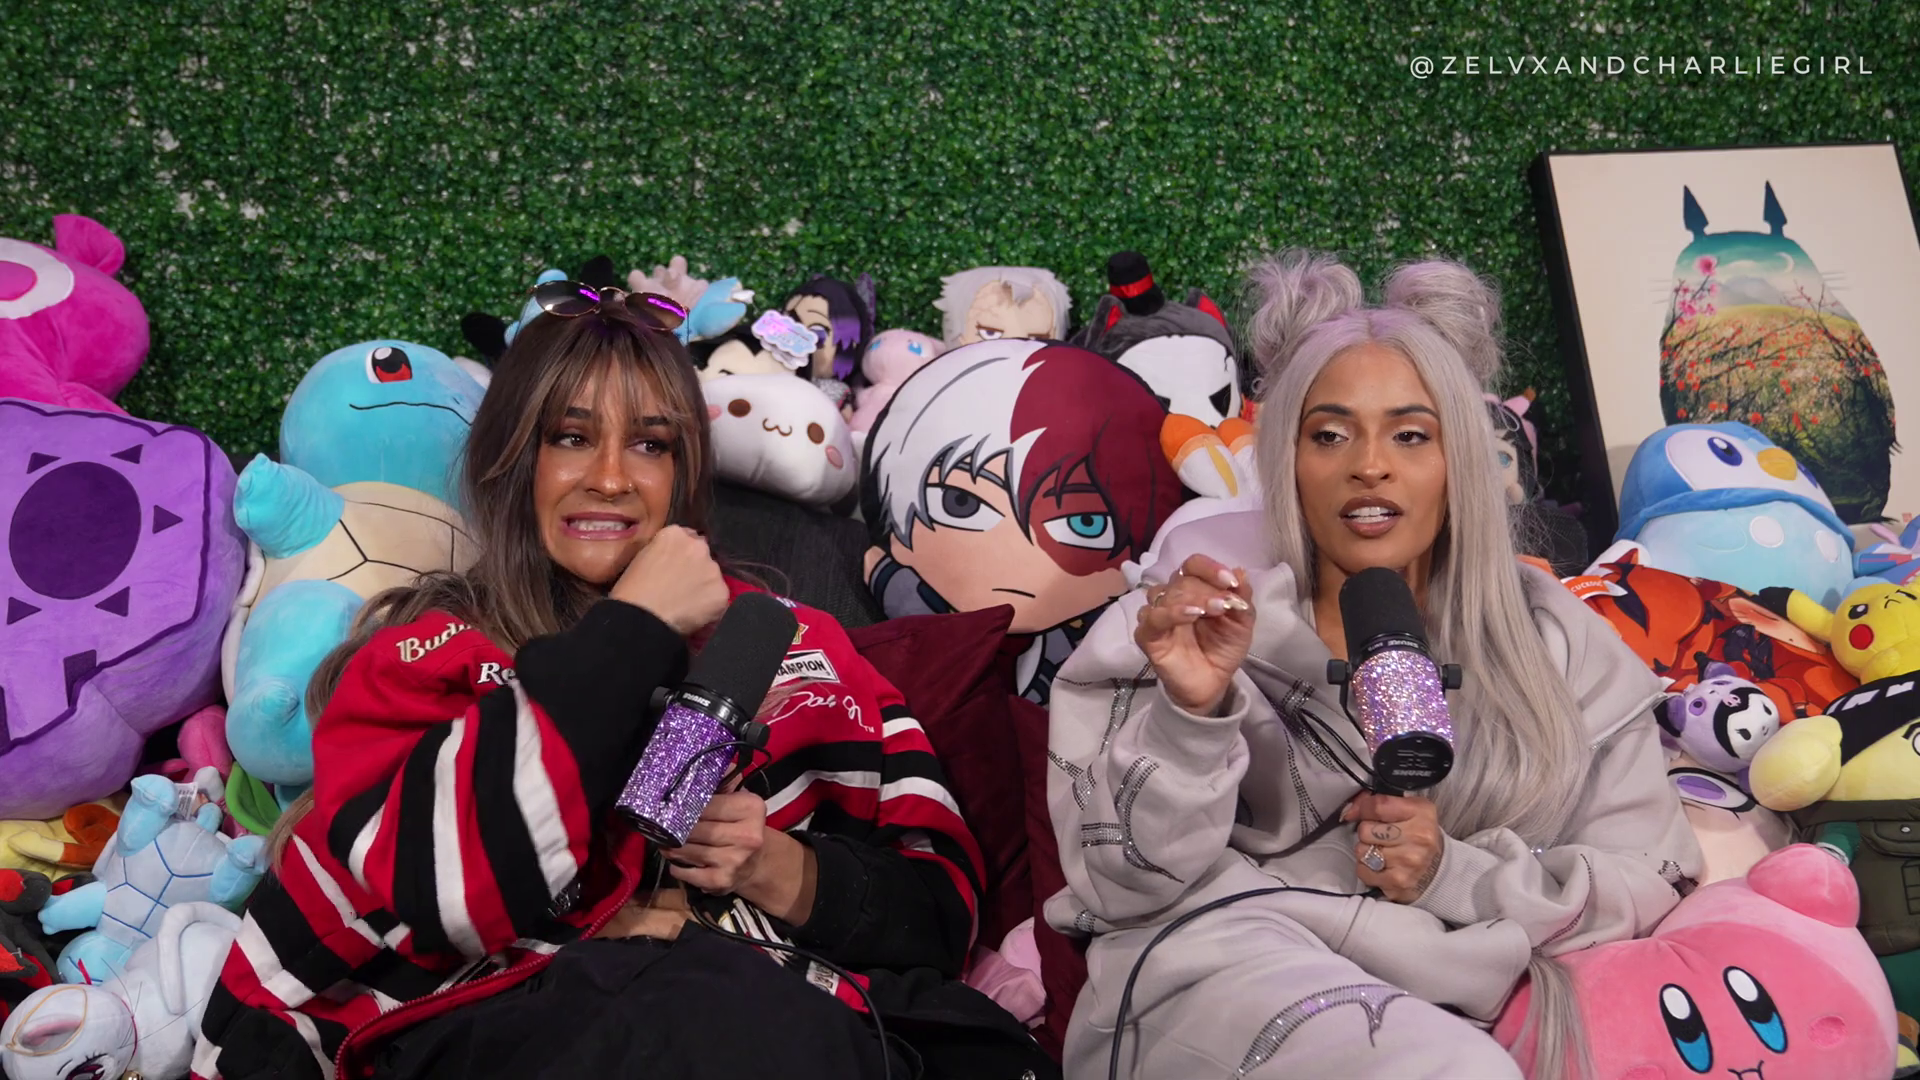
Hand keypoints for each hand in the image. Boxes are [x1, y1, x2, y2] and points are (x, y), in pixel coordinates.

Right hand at [609, 525, 729, 634]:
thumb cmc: (631, 592)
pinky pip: (718, 597)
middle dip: (694, 567)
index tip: (674, 568)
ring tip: (686, 603)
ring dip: (703, 586)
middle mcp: (698, 546)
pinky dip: (710, 605)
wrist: (641, 619)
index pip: (685, 538)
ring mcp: (713, 569)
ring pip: (712, 576)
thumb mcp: (641, 558)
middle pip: (702, 555)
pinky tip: (694, 614)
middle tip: (680, 586)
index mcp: (675, 534)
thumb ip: (661, 551)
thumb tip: (671, 558)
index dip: (680, 556)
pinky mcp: (722, 592)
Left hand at [662, 788, 816, 922]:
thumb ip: (722, 782)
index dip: (686, 805)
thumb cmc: (742, 826)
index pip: (708, 804)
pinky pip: (688, 873)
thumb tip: (702, 760)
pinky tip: (676, 861)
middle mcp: (747, 836)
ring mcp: (735, 860)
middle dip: (675, 829)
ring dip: (671, 847)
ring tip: (664, 842)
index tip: (669, 806)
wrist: (758, 862)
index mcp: (751, 809)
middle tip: (660, 825)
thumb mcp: (739, 800)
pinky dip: (677, 867)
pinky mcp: (722, 881)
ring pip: (689, 850)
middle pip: (697, 829)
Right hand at [1133, 555, 1253, 714]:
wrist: (1213, 684)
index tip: (1230, 581)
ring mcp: (1158, 616)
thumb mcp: (1241, 623)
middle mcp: (1172, 598)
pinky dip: (1171, 613)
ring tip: (1213, 611)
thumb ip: (1241, 598)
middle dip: (1207, 589)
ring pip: (1165, 594)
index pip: (1193, 565)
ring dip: (1191, 597)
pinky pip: (1152, 618)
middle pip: (1181, 579)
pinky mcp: (1148, 636)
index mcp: (1194, 589)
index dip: (1210, 568)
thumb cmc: (1223, 649)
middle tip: (1225, 605)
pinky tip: (1191, 615)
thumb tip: (1239, 571)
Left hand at [1343, 793, 1444, 903]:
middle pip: (1365, 829)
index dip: (1364, 809)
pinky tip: (1381, 867)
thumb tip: (1351, 809)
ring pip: (1361, 850)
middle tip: (1381, 836)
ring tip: (1383, 852)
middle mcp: (1418, 838)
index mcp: (1421, 813)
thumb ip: (1379, 803)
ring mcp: (1408, 862)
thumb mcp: (1410, 809)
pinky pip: (1363, 870)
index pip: (1377, 806)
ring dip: (1367, 851)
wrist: (1438, 870)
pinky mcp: (1398, 882)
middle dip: (1368, 832)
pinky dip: (1367, 869)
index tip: (1364, 813)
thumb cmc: (1420, 836)